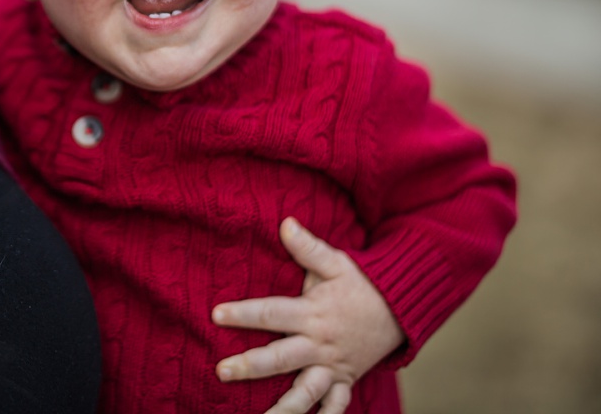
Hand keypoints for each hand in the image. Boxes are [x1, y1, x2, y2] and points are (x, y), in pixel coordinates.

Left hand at [210, 218, 404, 413]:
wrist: (402, 310)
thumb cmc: (362, 284)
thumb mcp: (337, 262)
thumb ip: (308, 247)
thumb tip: (285, 222)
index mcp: (312, 313)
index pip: (272, 313)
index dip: (243, 313)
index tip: (216, 314)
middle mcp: (320, 344)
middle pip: (280, 357)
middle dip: (250, 365)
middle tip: (221, 370)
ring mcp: (333, 366)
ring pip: (306, 392)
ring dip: (284, 409)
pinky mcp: (345, 380)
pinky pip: (336, 406)